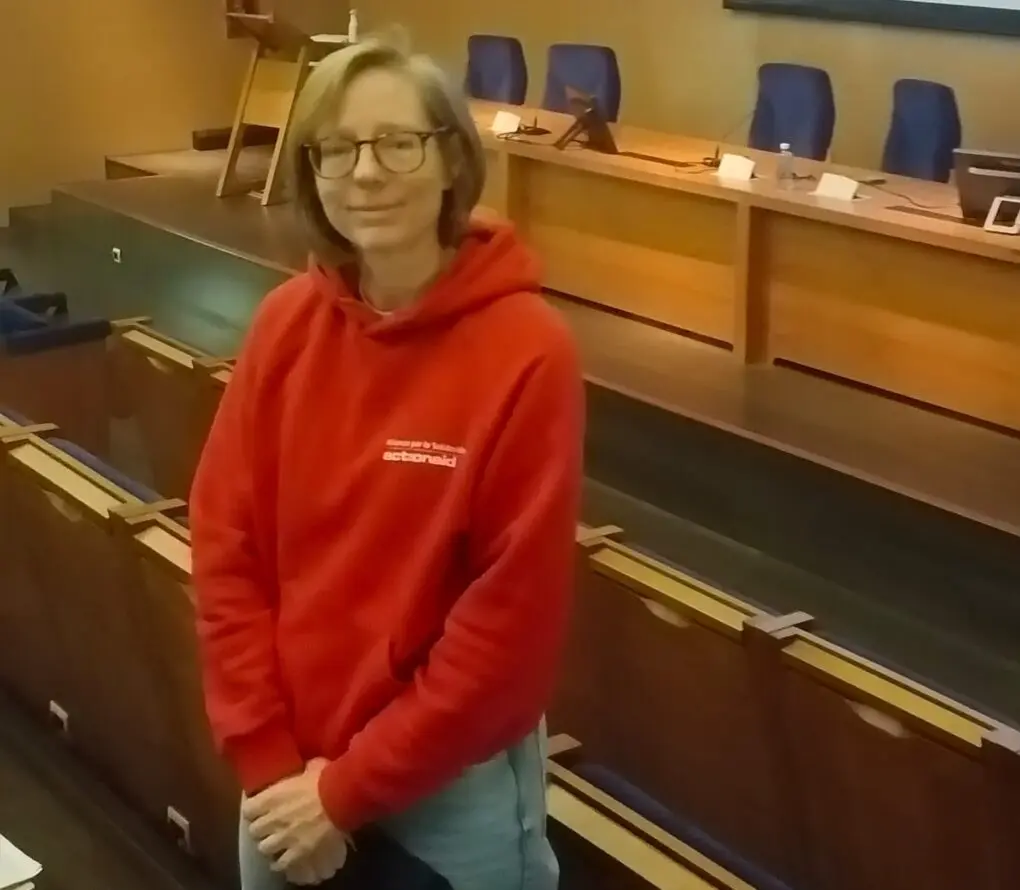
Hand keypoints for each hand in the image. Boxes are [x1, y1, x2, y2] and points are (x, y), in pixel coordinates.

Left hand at [244, 758, 349, 884]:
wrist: (341, 801)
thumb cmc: (326, 780)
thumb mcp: (314, 766)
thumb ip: (304, 768)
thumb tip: (307, 766)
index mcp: (271, 797)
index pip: (248, 809)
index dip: (253, 809)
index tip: (259, 808)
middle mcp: (272, 819)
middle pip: (254, 830)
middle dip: (261, 828)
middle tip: (269, 825)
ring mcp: (283, 838)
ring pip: (264, 848)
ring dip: (270, 845)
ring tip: (276, 843)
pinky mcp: (296, 852)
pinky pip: (280, 863)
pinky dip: (280, 862)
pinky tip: (283, 859)